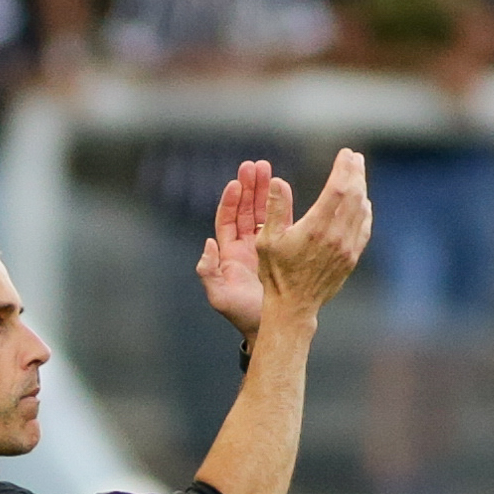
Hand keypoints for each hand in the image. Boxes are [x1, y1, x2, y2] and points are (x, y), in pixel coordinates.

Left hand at [198, 159, 292, 339]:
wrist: (271, 327)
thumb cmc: (243, 315)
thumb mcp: (219, 296)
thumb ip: (208, 271)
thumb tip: (208, 244)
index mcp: (229, 254)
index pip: (227, 220)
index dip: (230, 200)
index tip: (236, 182)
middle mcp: (245, 247)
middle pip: (245, 210)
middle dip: (249, 187)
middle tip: (255, 166)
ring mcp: (265, 248)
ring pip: (262, 213)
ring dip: (264, 192)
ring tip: (268, 169)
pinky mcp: (282, 251)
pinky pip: (281, 224)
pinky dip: (282, 208)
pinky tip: (286, 192)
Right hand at [256, 148, 371, 320]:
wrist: (294, 305)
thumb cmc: (276, 273)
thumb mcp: (267, 240)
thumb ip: (275, 208)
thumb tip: (278, 181)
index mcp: (316, 228)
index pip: (338, 189)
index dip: (344, 168)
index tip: (345, 153)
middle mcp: (336, 236)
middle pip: (354, 195)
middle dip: (356, 172)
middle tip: (355, 157)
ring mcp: (347, 248)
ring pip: (362, 211)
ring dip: (361, 189)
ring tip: (358, 174)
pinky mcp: (351, 258)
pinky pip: (364, 229)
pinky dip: (365, 211)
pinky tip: (362, 202)